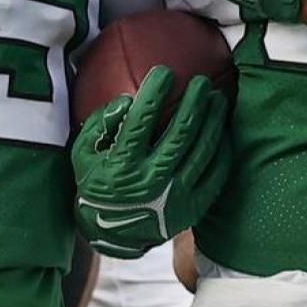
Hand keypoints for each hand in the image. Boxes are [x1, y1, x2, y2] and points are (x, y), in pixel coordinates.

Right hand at [73, 65, 231, 257]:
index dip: (154, 94)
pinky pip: (216, 173)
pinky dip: (222, 150)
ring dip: (213, 120)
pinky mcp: (194, 206)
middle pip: (181, 132)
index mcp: (122, 167)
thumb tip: (126, 101)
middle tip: (201, 81)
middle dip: (194, 102)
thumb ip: (99, 125)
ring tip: (218, 98)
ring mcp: (176, 195)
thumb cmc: (98, 185)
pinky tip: (223, 131)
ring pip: (203, 150)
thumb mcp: (83, 156)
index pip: (140, 122)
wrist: (113, 234)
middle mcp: (152, 180)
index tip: (164, 72)